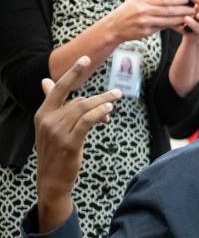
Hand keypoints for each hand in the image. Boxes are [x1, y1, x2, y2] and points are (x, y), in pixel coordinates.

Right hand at [35, 56, 121, 230]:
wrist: (52, 179)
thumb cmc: (55, 151)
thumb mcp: (50, 127)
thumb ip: (53, 105)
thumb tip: (46, 82)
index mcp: (42, 113)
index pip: (58, 88)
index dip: (72, 73)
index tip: (85, 59)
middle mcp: (48, 120)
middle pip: (78, 100)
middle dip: (100, 97)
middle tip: (117, 93)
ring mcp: (57, 131)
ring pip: (84, 110)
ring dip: (103, 105)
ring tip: (115, 103)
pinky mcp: (69, 142)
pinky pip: (87, 122)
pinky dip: (99, 114)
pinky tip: (109, 112)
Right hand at [104, 0, 193, 42]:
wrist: (114, 27)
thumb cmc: (128, 10)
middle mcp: (143, 10)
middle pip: (168, 10)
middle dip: (183, 10)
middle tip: (194, 9)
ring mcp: (145, 22)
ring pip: (168, 20)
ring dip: (181, 19)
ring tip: (191, 17)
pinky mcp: (146, 32)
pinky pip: (163, 28)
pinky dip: (173, 26)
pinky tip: (181, 24)